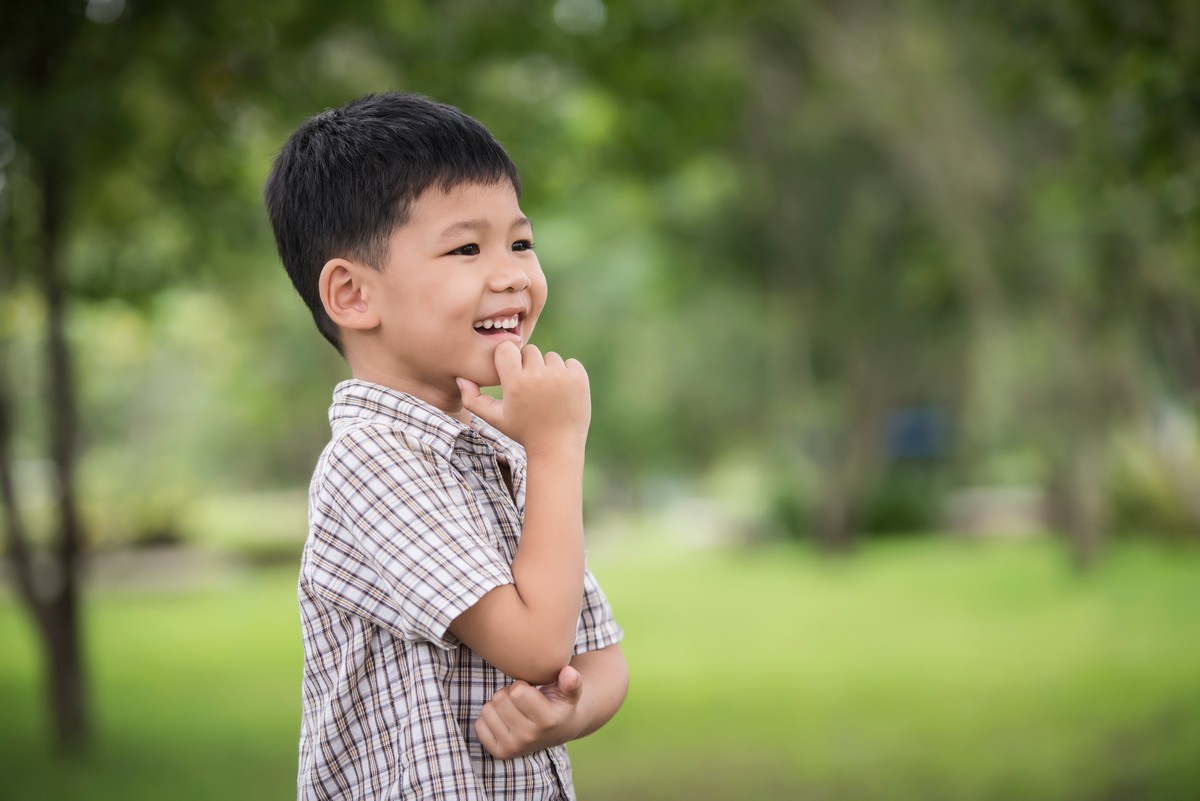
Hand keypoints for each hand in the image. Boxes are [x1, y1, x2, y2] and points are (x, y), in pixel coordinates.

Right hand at [458, 342, 589, 455]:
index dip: (508, 359)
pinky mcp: (579, 379)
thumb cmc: (523, 432)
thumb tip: (460, 378)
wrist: (557, 447)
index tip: (511, 373)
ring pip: (550, 357)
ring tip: (546, 393)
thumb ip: (473, 400)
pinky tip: (562, 393)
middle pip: (529, 350)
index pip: (506, 348)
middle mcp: (538, 376)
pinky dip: (567, 374)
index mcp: (515, 383)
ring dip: (548, 370)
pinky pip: (570, 363)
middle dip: (528, 365)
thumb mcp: (496, 418)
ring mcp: (561, 377)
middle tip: (530, 387)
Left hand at [474, 665, 584, 759]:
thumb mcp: (571, 691)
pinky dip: (488, 718)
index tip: (529, 690)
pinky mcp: (500, 753)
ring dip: (498, 704)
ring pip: (487, 710)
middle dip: (508, 693)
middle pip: (500, 699)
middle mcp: (530, 737)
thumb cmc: (560, 703)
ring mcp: (514, 747)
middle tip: (520, 700)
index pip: (517, 691)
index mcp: (548, 720)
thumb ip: (572, 681)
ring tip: (513, 708)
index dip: (520, 685)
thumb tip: (568, 672)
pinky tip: (504, 719)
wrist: (559, 730)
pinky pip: (479, 725)